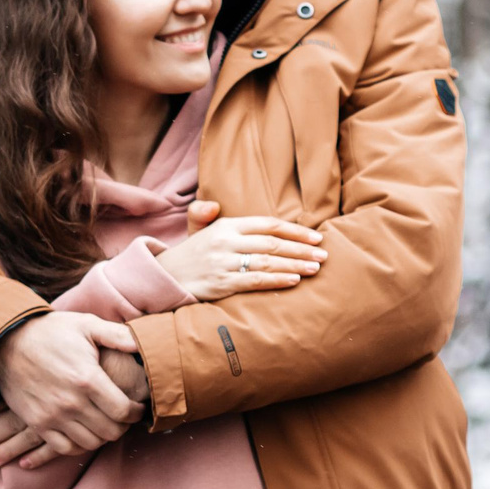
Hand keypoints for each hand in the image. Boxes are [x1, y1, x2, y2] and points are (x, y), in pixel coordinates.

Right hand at [0, 312, 142, 454]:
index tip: (137, 407)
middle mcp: (71, 402)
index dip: (136, 413)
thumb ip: (117, 335)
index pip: (123, 411)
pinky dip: (78, 445)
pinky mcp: (37, 423)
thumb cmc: (51, 332)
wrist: (7, 342)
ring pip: (90, 442)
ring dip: (102, 436)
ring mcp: (53, 416)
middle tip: (123, 417)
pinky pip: (64, 448)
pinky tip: (83, 433)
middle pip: (110, 431)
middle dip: (122, 426)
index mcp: (88, 379)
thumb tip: (142, 343)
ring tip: (105, 424)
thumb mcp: (86, 325)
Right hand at [157, 203, 323, 300]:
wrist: (164, 277)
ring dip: (295, 265)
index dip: (294, 231)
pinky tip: (294, 280)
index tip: (316, 238)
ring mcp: (223, 263)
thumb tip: (214, 205)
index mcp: (225, 225)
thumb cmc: (191, 254)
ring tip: (315, 268)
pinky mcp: (221, 283)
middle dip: (302, 250)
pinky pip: (255, 280)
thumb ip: (206, 212)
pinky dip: (277, 279)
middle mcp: (225, 242)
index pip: (267, 224)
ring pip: (267, 262)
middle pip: (272, 244)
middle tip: (324, 256)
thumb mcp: (197, 228)